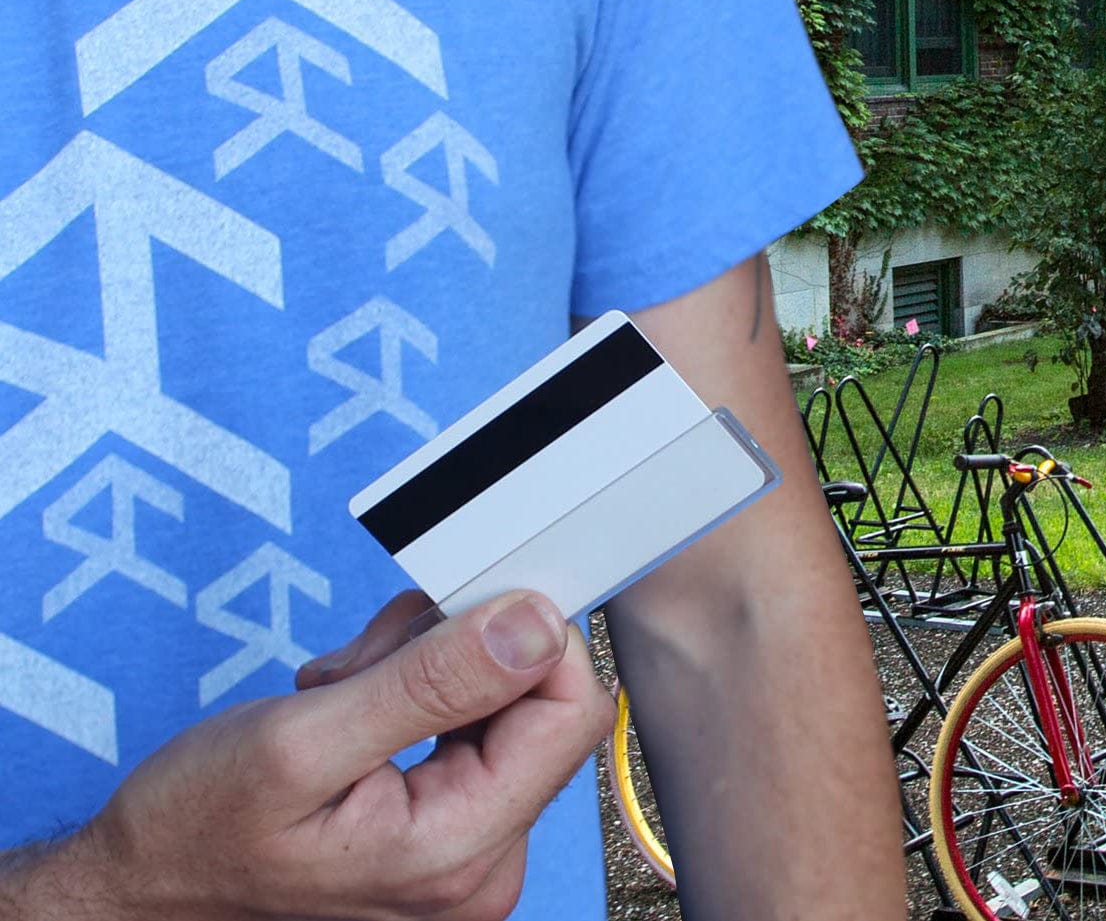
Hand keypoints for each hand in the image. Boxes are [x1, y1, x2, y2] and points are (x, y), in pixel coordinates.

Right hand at [36, 590, 611, 920]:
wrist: (149, 880)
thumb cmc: (201, 825)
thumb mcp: (303, 741)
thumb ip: (430, 683)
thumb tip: (534, 624)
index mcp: (463, 849)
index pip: (571, 710)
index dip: (526, 637)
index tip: (451, 609)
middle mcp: (483, 853)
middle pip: (534, 695)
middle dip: (453, 649)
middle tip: (365, 662)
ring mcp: (467, 837)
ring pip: (496, 691)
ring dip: (420, 661)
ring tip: (343, 686)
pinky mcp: (447, 812)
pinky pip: (467, 711)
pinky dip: (412, 680)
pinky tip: (352, 698)